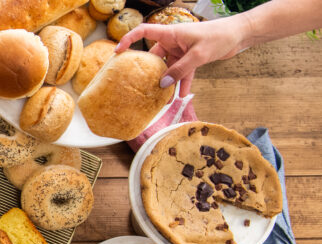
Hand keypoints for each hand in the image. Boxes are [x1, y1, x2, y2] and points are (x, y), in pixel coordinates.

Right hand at [116, 20, 247, 97]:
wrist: (239, 34)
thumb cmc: (219, 36)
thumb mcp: (198, 55)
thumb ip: (180, 70)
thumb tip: (163, 85)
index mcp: (171, 33)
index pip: (144, 32)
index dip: (129, 39)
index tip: (118, 52)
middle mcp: (173, 41)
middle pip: (154, 56)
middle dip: (149, 71)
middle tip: (141, 85)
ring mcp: (181, 50)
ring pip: (169, 67)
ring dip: (168, 81)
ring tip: (162, 97)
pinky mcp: (191, 57)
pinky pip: (182, 72)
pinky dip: (182, 82)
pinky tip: (181, 96)